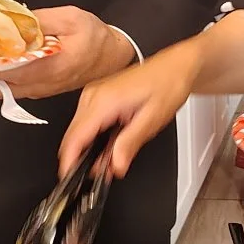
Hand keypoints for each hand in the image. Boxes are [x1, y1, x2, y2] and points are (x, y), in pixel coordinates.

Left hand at [0, 6, 135, 100]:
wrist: (113, 56)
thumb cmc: (95, 39)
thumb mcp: (71, 18)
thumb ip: (41, 19)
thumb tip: (14, 18)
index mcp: (50, 67)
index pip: (9, 70)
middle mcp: (40, 84)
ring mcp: (37, 90)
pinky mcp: (36, 89)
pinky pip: (6, 89)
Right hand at [60, 38, 202, 177]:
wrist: (175, 66)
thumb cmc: (167, 84)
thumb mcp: (152, 119)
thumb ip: (130, 144)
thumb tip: (115, 165)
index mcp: (104, 101)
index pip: (75, 137)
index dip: (69, 161)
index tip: (70, 178)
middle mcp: (93, 96)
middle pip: (72, 136)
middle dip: (81, 160)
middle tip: (101, 176)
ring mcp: (94, 95)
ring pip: (79, 132)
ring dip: (89, 150)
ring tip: (110, 164)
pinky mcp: (97, 97)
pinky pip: (87, 123)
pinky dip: (94, 139)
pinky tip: (109, 148)